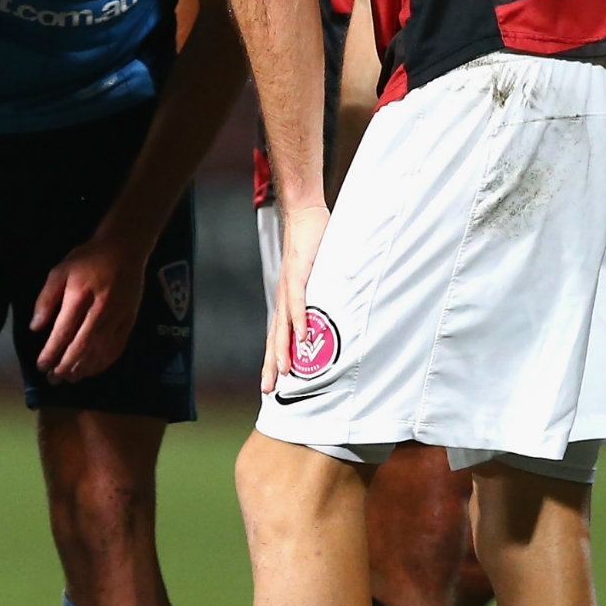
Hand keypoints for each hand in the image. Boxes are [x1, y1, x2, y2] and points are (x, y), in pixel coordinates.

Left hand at [29, 225, 146, 381]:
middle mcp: (100, 308)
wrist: (124, 249)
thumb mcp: (59, 271)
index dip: (52, 352)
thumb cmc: (87, 259)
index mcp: (79, 294)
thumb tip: (36, 328)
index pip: (63, 331)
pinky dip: (103, 362)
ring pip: (100, 350)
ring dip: (83, 368)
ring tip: (69, 378)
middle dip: (66, 365)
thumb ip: (46, 299)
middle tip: (53, 378)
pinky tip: (91, 370)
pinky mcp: (130, 320)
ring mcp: (118, 316)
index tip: (41, 365)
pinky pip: (116, 347)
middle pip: (82, 345)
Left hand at [265, 200, 329, 394]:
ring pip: (283, 323)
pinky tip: (299, 335)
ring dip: (282, 348)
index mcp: (287, 300)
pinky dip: (298, 318)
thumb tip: (337, 314)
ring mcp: (289, 286)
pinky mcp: (299, 272)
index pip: (277, 335)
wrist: (305, 215)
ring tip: (284, 370)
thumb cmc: (313, 246)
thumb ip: (325, 296)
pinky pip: (297, 300)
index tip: (271, 383)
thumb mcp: (320, 278)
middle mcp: (284, 297)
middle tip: (268, 390)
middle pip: (274, 336)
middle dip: (271, 364)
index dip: (273, 359)